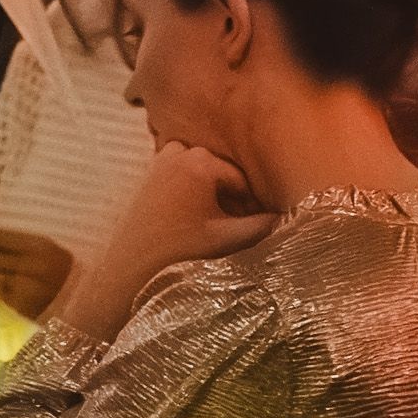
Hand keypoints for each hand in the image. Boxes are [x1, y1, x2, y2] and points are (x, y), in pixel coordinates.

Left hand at [73, 143, 246, 301]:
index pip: (242, 179)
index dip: (253, 203)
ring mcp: (160, 160)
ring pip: (202, 169)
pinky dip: (192, 186)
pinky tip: (193, 214)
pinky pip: (182, 171)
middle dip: (232, 196)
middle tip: (235, 224)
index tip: (256, 224)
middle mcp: (180, 152)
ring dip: (212, 188)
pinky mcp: (149, 172)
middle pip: (222, 171)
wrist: (131, 265)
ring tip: (214, 219)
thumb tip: (286, 216)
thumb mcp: (227, 239)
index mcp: (201, 163)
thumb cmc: (179, 252)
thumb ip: (262, 226)